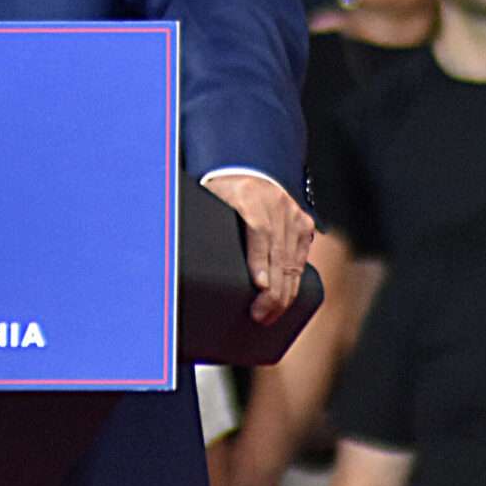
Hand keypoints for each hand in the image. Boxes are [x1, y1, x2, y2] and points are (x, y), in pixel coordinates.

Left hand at [202, 172, 314, 324]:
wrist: (246, 170)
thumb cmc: (221, 190)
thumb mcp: (208, 200)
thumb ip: (202, 223)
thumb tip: (182, 253)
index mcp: (248, 195)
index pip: (259, 230)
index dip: (260, 260)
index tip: (259, 286)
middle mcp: (275, 203)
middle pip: (279, 253)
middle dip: (272, 291)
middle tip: (260, 315)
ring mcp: (292, 213)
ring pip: (293, 261)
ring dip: (284, 293)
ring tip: (271, 315)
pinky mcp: (303, 222)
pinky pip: (301, 258)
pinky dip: (294, 281)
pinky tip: (286, 300)